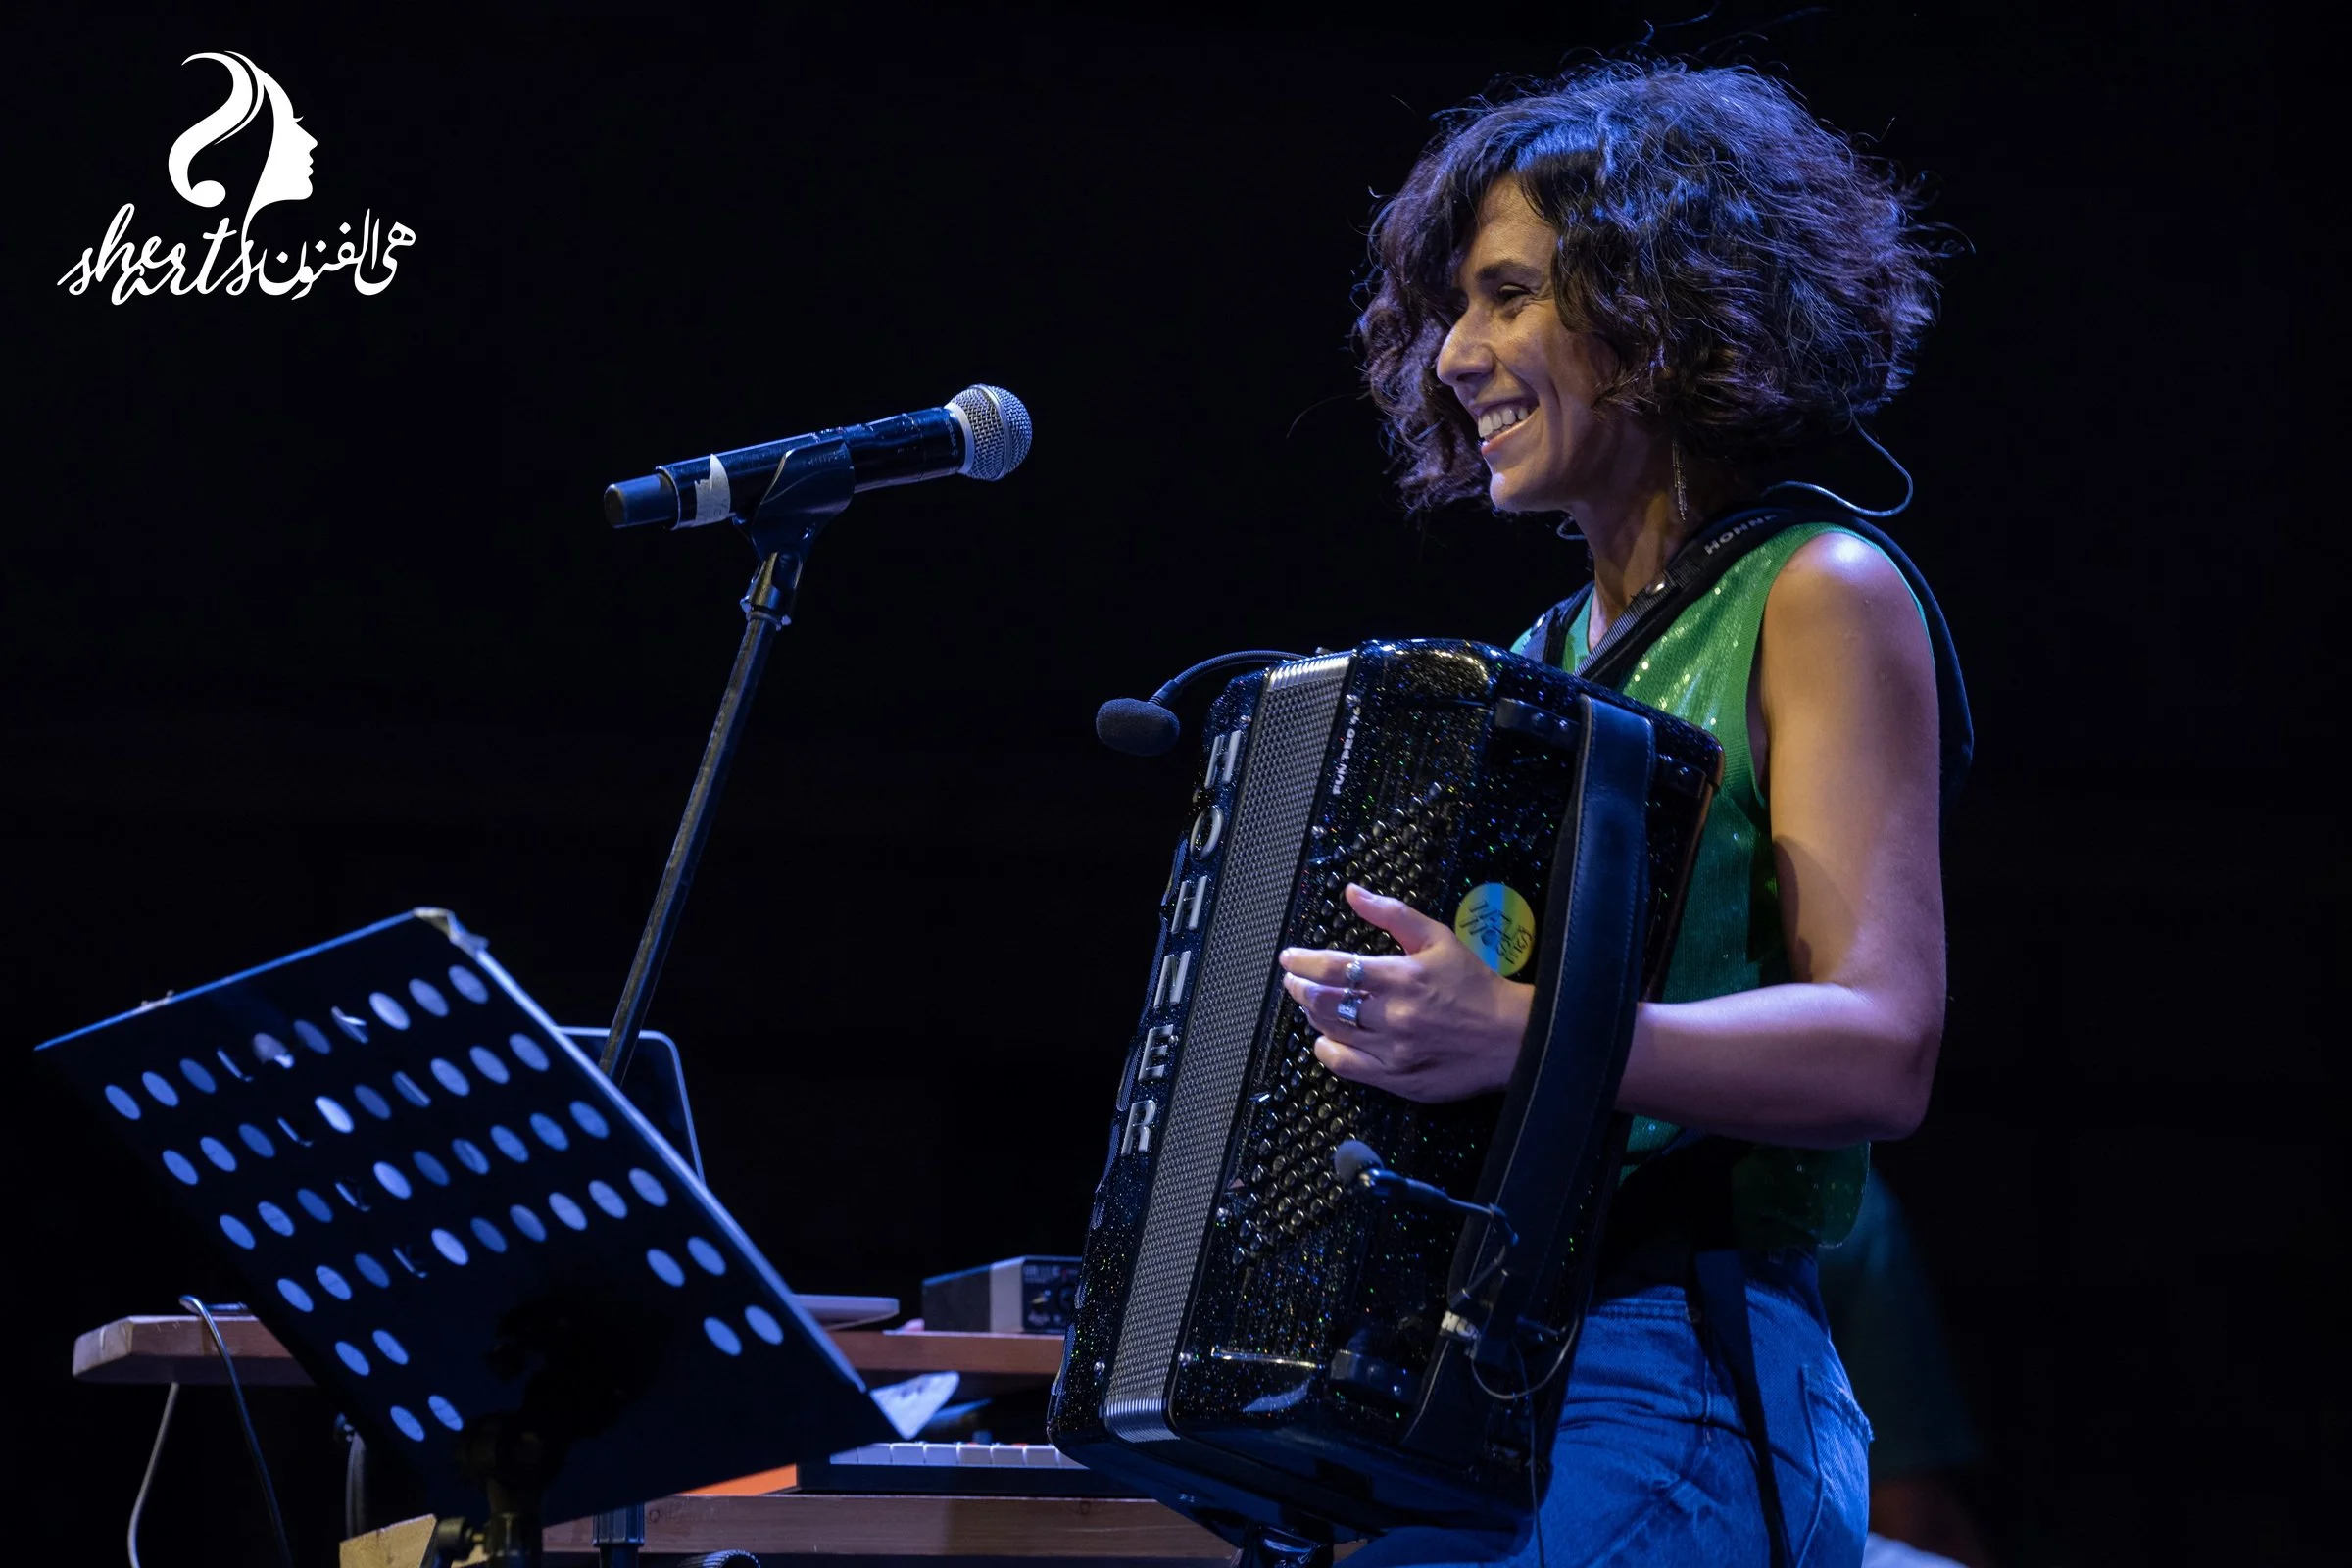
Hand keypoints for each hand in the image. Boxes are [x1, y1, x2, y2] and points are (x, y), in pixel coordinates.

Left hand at [1276, 884, 1533, 1102]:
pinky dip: (1328, 1049)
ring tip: (1311, 1002)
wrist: (1511, 1037)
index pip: (1334, 968)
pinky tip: (1326, 1037)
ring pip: (1332, 1032)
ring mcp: (1393, 1051)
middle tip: (1293, 980)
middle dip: (1300, 988)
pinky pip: (1346, 1066)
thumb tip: (1351, 892)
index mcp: (1401, 977)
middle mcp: (1393, 1015)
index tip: (1289, 958)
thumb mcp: (1438, 938)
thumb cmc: (1475, 984)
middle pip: (1325, 1002)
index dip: (1303, 962)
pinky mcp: (1397, 1079)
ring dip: (1313, 1014)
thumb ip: (1392, 914)